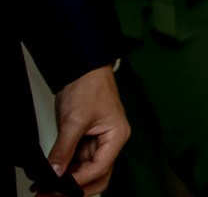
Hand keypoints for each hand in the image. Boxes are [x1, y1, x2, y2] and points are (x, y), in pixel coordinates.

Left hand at [50, 64, 127, 194]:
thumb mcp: (74, 120)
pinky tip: (50, 177)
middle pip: (98, 176)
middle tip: (52, 195)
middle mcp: (111, 142)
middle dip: (76, 188)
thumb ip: (64, 149)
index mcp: (117, 136)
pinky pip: (78, 161)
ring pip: (86, 171)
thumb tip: (55, 173)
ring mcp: (98, 142)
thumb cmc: (89, 87)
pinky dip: (65, 171)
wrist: (83, 69)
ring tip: (46, 188)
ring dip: (68, 181)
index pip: (100, 168)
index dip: (79, 181)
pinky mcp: (87, 140)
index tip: (58, 189)